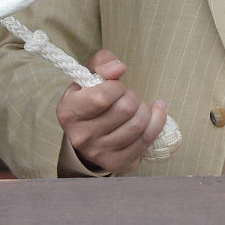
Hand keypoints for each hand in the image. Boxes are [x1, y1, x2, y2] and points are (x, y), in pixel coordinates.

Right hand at [57, 49, 167, 172]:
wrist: (87, 132)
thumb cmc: (90, 97)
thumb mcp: (89, 74)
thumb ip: (102, 62)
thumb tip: (118, 68)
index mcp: (68, 112)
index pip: (102, 97)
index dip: (116, 86)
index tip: (116, 85)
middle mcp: (80, 136)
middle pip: (125, 109)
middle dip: (132, 96)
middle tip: (127, 96)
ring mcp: (98, 153)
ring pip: (138, 124)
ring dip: (144, 109)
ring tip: (137, 106)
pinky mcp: (116, 162)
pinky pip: (146, 140)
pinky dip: (157, 122)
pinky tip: (155, 113)